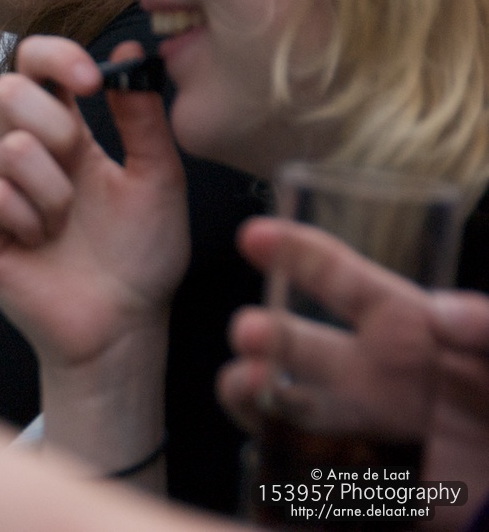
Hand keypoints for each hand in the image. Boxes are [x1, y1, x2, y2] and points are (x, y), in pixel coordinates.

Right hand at [0, 36, 187, 370]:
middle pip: (6, 90)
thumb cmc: (140, 257)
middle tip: (80, 163)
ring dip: (54, 189)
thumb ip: (142, 116)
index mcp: (59, 131)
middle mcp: (15, 153)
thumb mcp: (156, 177)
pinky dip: (29, 220)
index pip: (34, 64)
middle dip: (55, 124)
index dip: (55, 56)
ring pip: (8, 149)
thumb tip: (130, 52)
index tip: (93, 80)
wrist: (122, 326)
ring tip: (65, 222)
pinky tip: (39, 243)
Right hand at [218, 218, 488, 523]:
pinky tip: (267, 457)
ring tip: (249, 387)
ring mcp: (359, 423)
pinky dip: (273, 464)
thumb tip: (440, 313)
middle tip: (248, 333)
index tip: (255, 236)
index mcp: (402, 327)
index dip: (297, 254)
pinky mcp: (357, 477)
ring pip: (283, 402)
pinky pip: (301, 469)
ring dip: (253, 393)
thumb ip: (486, 324)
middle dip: (264, 334)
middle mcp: (368, 370)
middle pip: (297, 343)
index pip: (340, 279)